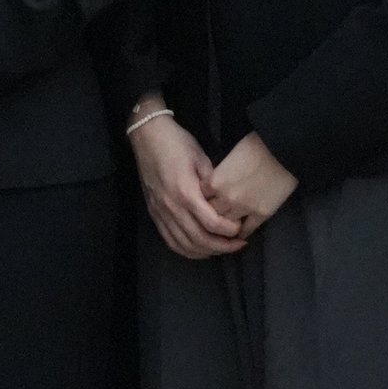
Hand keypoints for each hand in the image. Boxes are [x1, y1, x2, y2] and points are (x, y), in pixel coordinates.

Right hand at [129, 104, 250, 260]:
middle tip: (238, 244)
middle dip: (222, 247)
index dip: (229, 230)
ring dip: (206, 252)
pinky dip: (187, 251)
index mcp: (185, 191)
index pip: (211, 223)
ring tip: (222, 248)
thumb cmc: (176, 142)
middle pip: (199, 239)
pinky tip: (199, 250)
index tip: (240, 228)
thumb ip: (214, 181)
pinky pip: (170, 241)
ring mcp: (161, 212)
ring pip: (185, 245)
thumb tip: (226, 200)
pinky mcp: (154, 214)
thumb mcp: (200, 156)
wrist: (147, 135)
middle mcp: (172, 207)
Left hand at [201, 133, 298, 233]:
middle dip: (213, 214)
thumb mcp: (229, 156)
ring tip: (227, 226)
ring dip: (227, 225)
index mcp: (216, 181)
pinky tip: (240, 233)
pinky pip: (247, 230)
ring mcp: (244, 209)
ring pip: (228, 225)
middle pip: (212, 214)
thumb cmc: (254, 145)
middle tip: (216, 214)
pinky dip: (242, 232)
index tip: (207, 199)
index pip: (201, 197)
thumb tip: (216, 183)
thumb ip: (219, 173)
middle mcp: (226, 198)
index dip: (204, 198)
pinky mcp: (261, 214)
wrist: (281, 150)